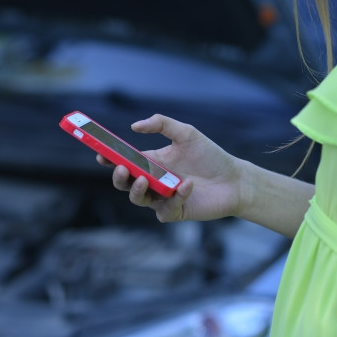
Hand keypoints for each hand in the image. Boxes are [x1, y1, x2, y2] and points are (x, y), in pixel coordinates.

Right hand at [96, 114, 243, 222]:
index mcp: (150, 162)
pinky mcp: (174, 212)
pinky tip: (187, 185)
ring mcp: (161, 198)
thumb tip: (134, 126)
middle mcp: (152, 181)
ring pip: (138, 199)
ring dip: (136, 190)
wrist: (234, 179)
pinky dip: (175, 197)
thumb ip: (161, 124)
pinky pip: (166, 209)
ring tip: (143, 180)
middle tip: (122, 168)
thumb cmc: (210, 156)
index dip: (109, 159)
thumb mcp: (186, 133)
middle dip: (119, 177)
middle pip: (124, 183)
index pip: (123, 161)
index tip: (101, 153)